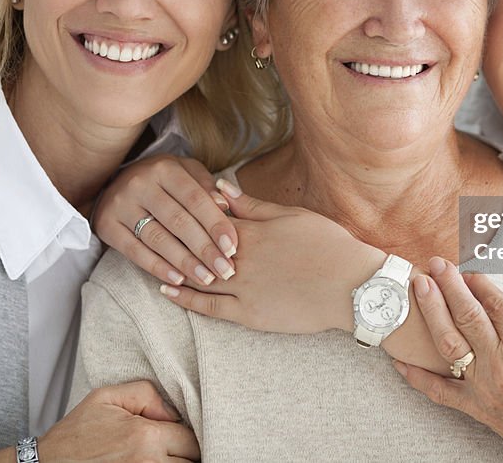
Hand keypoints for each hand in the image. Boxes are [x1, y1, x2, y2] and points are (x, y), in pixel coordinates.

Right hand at [38, 381, 197, 461]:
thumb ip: (147, 394)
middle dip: (183, 452)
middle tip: (168, 445)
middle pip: (191, 461)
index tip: (172, 433)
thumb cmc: (76, 434)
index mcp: (145, 438)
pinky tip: (152, 462)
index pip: (191, 439)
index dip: (184, 434)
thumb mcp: (108, 397)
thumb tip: (173, 412)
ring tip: (160, 455)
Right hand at [93, 154, 237, 286]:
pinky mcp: (106, 225)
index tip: (233, 247)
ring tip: (206, 278)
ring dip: (185, 262)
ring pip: (157, 238)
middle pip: (178, 221)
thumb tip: (224, 205)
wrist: (116, 182)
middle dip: (205, 249)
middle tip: (225, 270)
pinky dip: (157, 267)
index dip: (216, 224)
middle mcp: (139, 184)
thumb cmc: (164, 181)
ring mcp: (120, 205)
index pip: (195, 199)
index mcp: (164, 168)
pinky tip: (177, 280)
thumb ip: (206, 187)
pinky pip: (135, 252)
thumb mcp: (187, 173)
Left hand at [158, 183, 384, 333]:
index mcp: (252, 230)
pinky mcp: (248, 314)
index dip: (189, 211)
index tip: (171, 203)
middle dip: (172, 237)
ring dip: (172, 267)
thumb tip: (221, 188)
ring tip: (151, 258)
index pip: (208, 217)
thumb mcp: (293, 215)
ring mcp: (242, 288)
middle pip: (195, 246)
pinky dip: (185, 298)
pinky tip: (167, 291)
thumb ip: (253, 204)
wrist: (352, 287)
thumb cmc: (329, 245)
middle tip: (150, 228)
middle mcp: (241, 259)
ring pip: (196, 277)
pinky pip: (208, 307)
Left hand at [395, 260, 502, 462]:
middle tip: (436, 263)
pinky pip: (440, 392)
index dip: (478, 281)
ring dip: (431, 313)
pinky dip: (417, 377)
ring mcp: (484, 387)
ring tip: (420, 287)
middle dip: (449, 285)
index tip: (468, 266)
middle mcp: (501, 363)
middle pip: (467, 315)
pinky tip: (399, 360)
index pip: (494, 303)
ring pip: (449, 344)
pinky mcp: (475, 408)